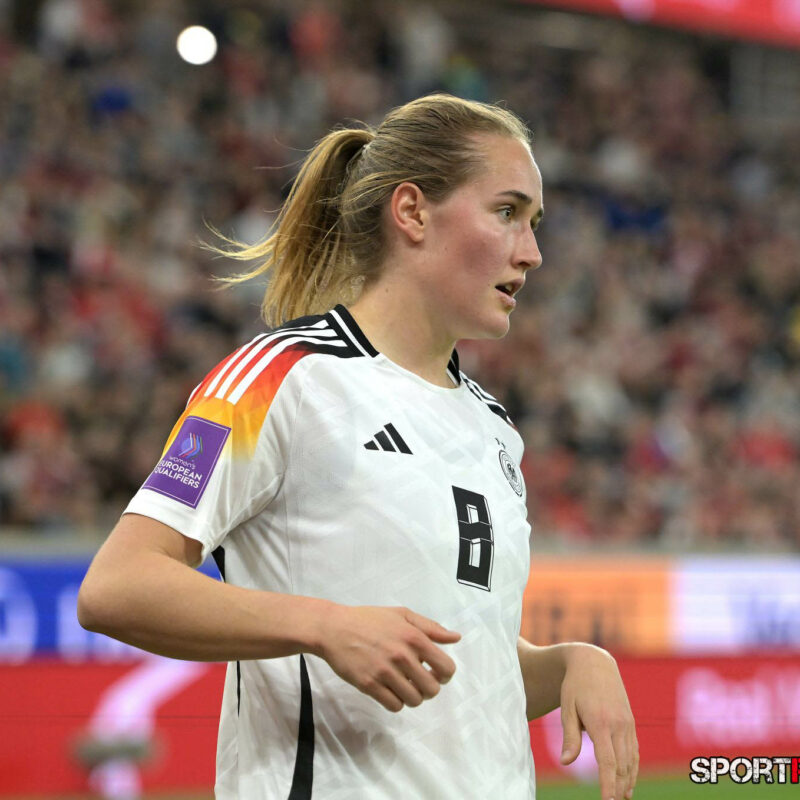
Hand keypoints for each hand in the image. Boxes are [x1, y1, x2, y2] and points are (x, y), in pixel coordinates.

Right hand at [315, 604, 460, 711]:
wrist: (334, 628)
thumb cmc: (369, 619)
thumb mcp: (401, 615)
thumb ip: (430, 627)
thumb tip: (456, 638)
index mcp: (414, 637)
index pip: (446, 668)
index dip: (444, 674)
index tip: (435, 672)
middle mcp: (402, 656)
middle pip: (431, 689)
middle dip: (428, 688)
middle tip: (418, 680)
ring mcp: (385, 672)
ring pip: (414, 700)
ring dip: (412, 696)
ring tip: (403, 685)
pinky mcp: (369, 685)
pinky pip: (394, 705)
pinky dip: (396, 701)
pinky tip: (390, 690)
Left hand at [559, 644, 637, 799]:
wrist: (594, 662)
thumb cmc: (575, 685)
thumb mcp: (567, 707)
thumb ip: (569, 736)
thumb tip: (566, 763)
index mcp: (601, 722)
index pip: (608, 762)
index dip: (608, 785)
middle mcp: (618, 725)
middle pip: (622, 765)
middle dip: (618, 788)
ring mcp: (627, 723)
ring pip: (631, 760)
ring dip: (627, 781)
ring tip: (621, 798)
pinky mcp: (630, 722)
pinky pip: (634, 750)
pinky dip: (633, 768)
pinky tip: (628, 782)